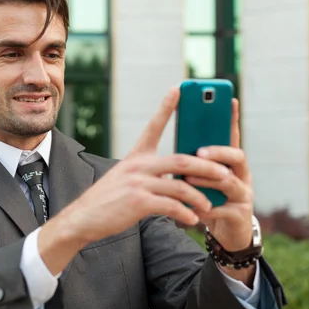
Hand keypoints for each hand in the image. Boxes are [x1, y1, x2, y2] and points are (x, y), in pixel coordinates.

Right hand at [62, 87, 230, 244]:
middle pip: (182, 160)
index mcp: (135, 157)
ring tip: (209, 205)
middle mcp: (137, 165)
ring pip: (180, 184)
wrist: (83, 219)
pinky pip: (171, 206)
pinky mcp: (138, 202)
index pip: (153, 126)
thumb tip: (176, 177)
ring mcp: (138, 183)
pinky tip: (192, 220)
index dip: (166, 107)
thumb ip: (148, 174)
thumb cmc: (107, 200)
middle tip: (225, 173)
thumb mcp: (124, 179)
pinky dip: (186, 213)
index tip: (178, 89)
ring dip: (199, 197)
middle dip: (208, 167)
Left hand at [184, 99, 253, 251]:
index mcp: (230, 162)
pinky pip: (223, 209)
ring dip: (206, 180)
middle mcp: (241, 175)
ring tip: (187, 179)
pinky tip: (192, 208)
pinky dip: (206, 208)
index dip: (232, 119)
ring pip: (229, 182)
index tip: (231, 100)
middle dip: (218, 152)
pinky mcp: (240, 215)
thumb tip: (173, 146)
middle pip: (237, 156)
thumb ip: (193, 162)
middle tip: (198, 151)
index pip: (232, 136)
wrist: (225, 233)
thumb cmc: (209, 198)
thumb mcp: (201, 177)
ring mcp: (244, 194)